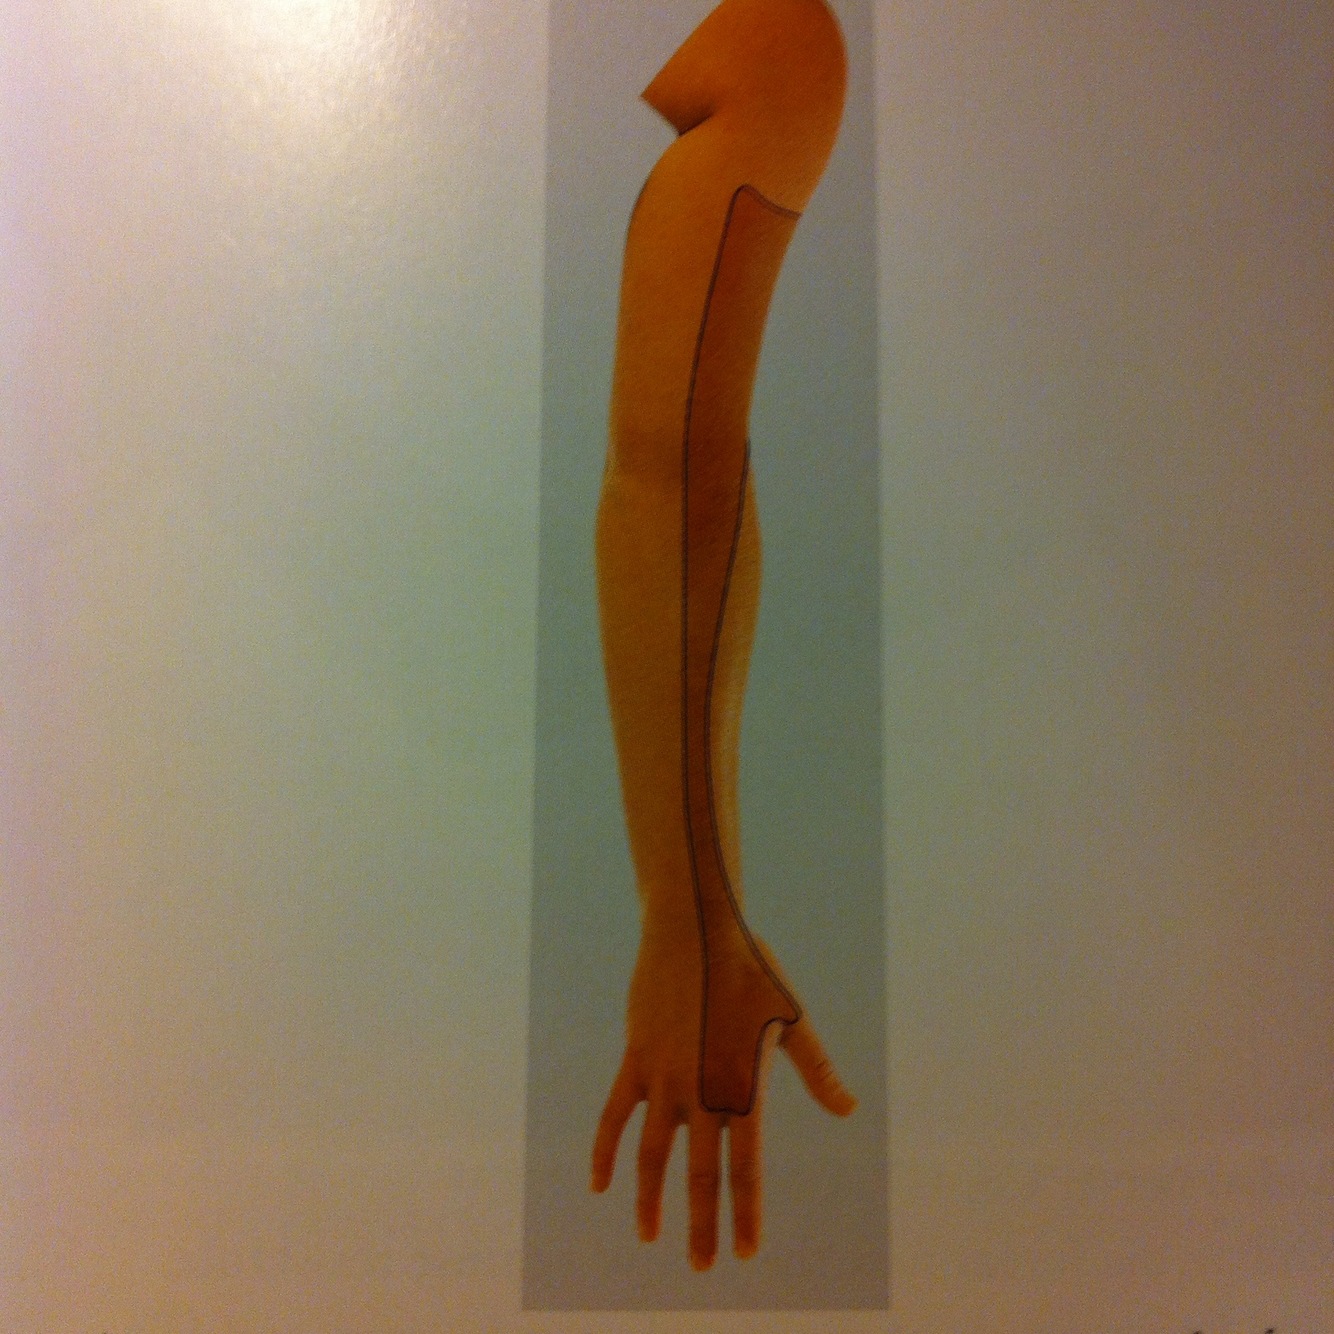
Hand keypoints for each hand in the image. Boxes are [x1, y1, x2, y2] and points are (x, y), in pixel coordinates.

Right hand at [590, 923, 854, 1268]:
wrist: (695, 930)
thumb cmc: (752, 970)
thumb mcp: (793, 1018)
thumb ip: (818, 1071)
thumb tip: (849, 1110)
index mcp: (744, 1086)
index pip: (746, 1167)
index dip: (745, 1212)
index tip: (745, 1252)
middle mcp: (702, 1091)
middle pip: (701, 1174)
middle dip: (702, 1224)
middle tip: (702, 1267)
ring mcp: (664, 1078)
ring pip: (652, 1154)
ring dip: (650, 1198)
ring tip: (649, 1235)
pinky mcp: (637, 1059)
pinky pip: (615, 1115)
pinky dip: (605, 1150)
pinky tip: (600, 1183)